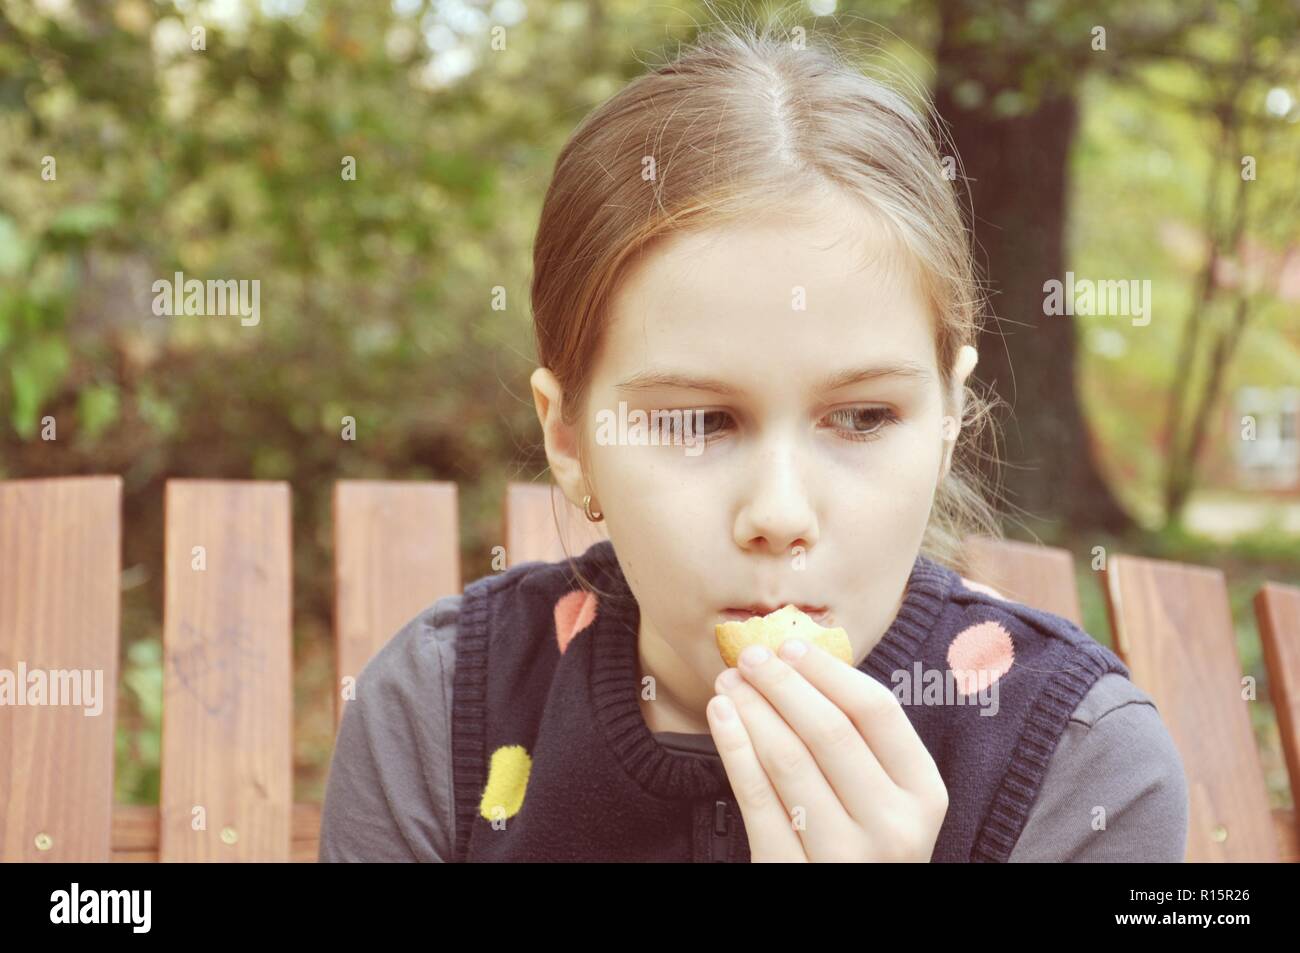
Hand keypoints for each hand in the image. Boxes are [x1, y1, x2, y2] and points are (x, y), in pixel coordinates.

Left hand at [706, 638, 948, 861]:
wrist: (856, 912)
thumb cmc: (865, 842)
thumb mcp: (888, 797)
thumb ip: (861, 740)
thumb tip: (802, 661)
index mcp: (924, 794)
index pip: (876, 711)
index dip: (828, 671)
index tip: (790, 646)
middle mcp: (893, 828)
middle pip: (829, 731)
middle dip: (782, 683)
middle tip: (750, 656)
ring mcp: (845, 857)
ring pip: (788, 760)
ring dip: (752, 709)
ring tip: (729, 682)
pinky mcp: (793, 875)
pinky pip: (757, 800)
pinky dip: (734, 749)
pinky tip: (720, 717)